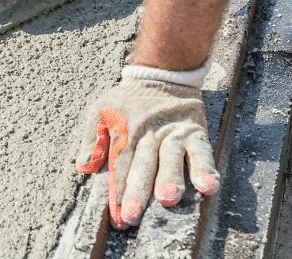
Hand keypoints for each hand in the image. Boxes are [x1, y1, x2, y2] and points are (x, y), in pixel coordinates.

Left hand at [75, 78, 219, 228]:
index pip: (119, 165)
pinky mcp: (195, 131)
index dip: (117, 191)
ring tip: (168, 198)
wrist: (161, 74)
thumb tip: (82, 167)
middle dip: (137, 190)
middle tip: (132, 215)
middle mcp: (149, 135)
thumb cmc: (126, 100)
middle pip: (142, 164)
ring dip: (170, 178)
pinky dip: (206, 168)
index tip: (115, 217)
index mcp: (125, 133)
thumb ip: (91, 139)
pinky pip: (201, 151)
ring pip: (171, 157)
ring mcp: (173, 133)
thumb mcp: (100, 110)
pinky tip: (209, 187)